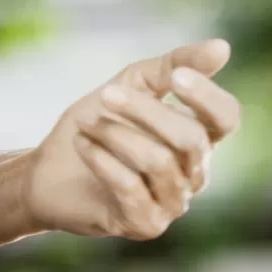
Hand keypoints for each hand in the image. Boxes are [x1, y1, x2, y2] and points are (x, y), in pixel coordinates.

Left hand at [24, 39, 241, 239]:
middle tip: (105, 94)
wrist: (45, 173)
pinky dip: (103, 160)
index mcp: (199, 139)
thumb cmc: (95, 125)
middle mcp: (194, 174)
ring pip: (159, 162)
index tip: (175, 76)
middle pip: (190, 139)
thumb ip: (170, 67)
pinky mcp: (145, 224)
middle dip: (145, 111)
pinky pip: (132, 188)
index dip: (206, 97)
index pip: (226, 118)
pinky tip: (82, 145)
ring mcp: (172, 203)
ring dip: (116, 134)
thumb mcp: (129, 85)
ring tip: (85, 123)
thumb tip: (223, 47)